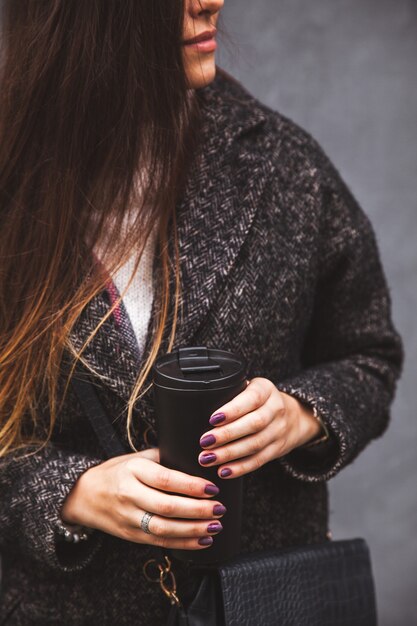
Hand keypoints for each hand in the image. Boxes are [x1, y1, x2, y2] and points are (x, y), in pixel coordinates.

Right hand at [60, 447, 225, 549]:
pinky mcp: (131, 536)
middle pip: (167, 507)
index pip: (165, 480)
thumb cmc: (118, 471)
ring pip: (164, 529)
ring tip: (215, 526)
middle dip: (197, 510)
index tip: (212, 488)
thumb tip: (198, 459)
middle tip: (219, 508)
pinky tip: (202, 540)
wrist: (84, 494)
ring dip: (193, 530)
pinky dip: (183, 544)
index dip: (191, 486)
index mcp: (133, 470)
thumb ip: (164, 459)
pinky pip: (160, 543)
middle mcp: (129, 495)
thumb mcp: (137, 457)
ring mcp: (129, 518)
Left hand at [198, 377, 322, 478]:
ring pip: (255, 444)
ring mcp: (279, 431)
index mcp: (266, 389)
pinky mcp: (278, 450)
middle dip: (227, 435)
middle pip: (253, 424)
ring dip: (229, 454)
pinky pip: (259, 460)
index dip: (233, 410)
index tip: (212, 419)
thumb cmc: (259, 400)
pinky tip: (223, 471)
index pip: (251, 398)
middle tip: (204, 442)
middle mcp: (276, 409)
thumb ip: (231, 394)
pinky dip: (240, 468)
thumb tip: (196, 405)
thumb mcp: (251, 388)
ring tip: (207, 459)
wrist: (294, 416)